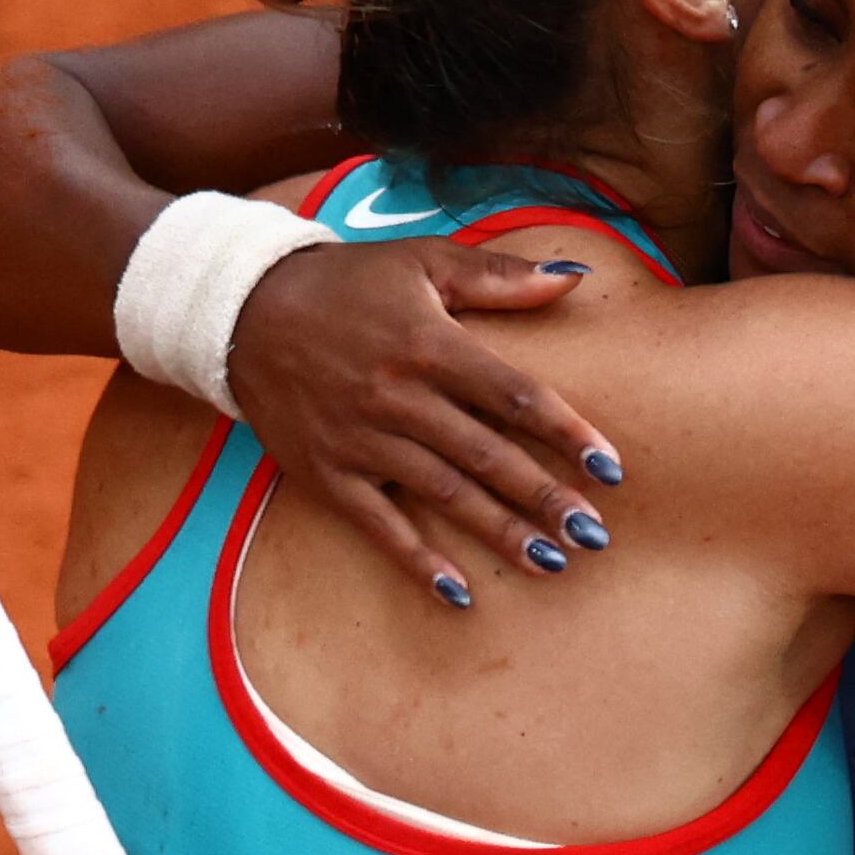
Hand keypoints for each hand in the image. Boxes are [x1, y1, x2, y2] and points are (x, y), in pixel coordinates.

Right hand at [230, 240, 621, 605]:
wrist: (244, 310)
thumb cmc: (346, 283)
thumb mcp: (423, 262)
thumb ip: (500, 276)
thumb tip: (574, 277)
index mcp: (430, 344)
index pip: (513, 396)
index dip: (566, 433)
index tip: (610, 470)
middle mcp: (398, 396)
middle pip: (486, 455)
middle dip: (544, 497)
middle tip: (595, 535)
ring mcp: (361, 439)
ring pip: (443, 493)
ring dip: (499, 531)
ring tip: (552, 562)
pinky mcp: (327, 473)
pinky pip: (378, 525)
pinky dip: (417, 561)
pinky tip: (460, 592)